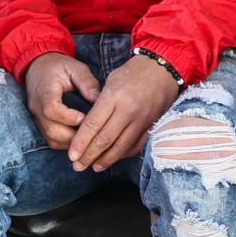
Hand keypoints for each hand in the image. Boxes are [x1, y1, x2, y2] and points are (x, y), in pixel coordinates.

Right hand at [23, 52, 101, 150]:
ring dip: (71, 143)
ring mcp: (37, 118)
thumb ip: (87, 82)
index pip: (51, 110)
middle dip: (74, 136)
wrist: (37, 67)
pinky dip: (66, 143)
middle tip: (93, 134)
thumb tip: (99, 99)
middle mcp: (37, 108)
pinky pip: (51, 140)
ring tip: (89, 139)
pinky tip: (80, 138)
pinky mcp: (41, 124)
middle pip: (51, 131)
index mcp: (45, 92)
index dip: (69, 118)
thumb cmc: (58, 67)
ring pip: (52, 139)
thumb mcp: (75, 67)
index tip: (86, 118)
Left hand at [68, 54, 179, 172]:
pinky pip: (135, 145)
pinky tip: (113, 159)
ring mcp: (141, 120)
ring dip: (105, 160)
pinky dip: (123, 154)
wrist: (163, 68)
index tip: (71, 154)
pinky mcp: (151, 125)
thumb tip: (88, 124)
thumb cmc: (133, 72)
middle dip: (89, 155)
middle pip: (105, 139)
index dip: (81, 142)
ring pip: (121, 146)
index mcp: (113, 97)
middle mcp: (127, 111)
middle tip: (77, 166)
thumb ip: (100, 103)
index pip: (93, 125)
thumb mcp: (111, 80)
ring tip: (93, 167)